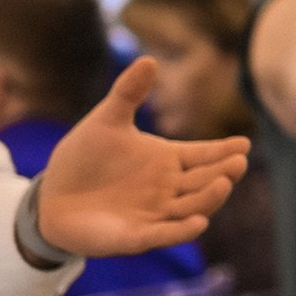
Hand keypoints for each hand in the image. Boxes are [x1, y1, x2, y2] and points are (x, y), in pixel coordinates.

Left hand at [37, 60, 248, 256]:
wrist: (51, 196)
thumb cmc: (83, 157)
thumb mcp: (106, 120)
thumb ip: (128, 93)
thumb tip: (149, 59)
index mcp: (167, 160)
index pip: (204, 154)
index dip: (224, 150)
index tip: (244, 143)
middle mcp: (168, 188)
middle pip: (205, 180)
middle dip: (223, 173)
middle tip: (238, 162)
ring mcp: (156, 213)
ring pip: (192, 207)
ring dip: (210, 198)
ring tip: (223, 184)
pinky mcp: (137, 236)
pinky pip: (164, 234)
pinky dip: (182, 231)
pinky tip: (199, 222)